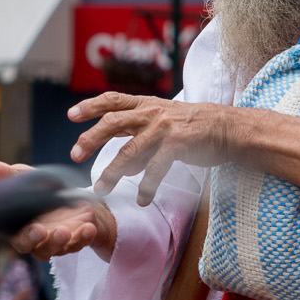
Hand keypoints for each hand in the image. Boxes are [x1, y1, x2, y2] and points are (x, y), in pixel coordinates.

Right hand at [0, 161, 117, 259]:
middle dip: (44, 243)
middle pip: (38, 250)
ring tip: (70, 229)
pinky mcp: (76, 240)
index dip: (27, 238)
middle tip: (50, 232)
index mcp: (23, 227)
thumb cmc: (44, 190)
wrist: (75, 196)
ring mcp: (59, 242)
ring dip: (64, 242)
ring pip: (58, 251)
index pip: (20, 240)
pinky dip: (84, 237)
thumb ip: (7, 175)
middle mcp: (40, 239)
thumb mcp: (27, 178)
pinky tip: (90, 227)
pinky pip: (80, 244)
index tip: (36, 229)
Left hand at [67, 93, 233, 205]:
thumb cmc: (194, 129)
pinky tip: (141, 199)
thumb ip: (140, 138)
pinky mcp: (177, 144)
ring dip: (112, 171)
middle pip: (113, 122)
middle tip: (75, 154)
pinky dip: (146, 186)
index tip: (71, 115)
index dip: (91, 106)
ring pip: (129, 151)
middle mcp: (153, 113)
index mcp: (147, 105)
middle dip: (91, 138)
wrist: (228, 129)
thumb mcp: (164, 123)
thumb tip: (121, 166)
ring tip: (101, 188)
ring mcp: (164, 128)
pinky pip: (155, 169)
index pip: (113, 100)